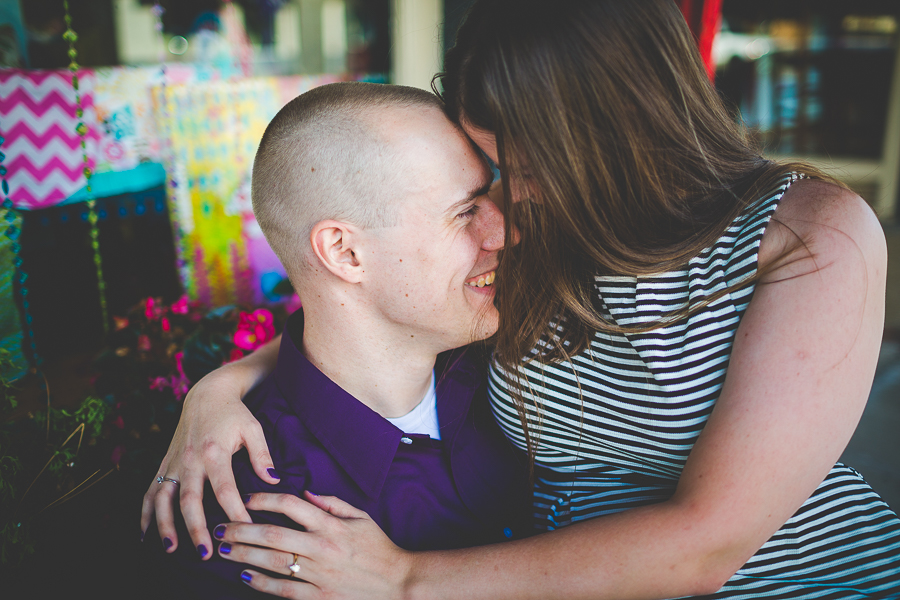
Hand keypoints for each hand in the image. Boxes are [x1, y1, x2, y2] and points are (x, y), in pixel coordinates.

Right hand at [140, 368, 278, 556]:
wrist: (206, 394)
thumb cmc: (234, 413)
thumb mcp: (253, 428)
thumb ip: (262, 455)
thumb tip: (273, 480)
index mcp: (214, 451)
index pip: (225, 489)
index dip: (235, 512)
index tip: (245, 530)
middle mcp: (190, 459)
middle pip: (190, 499)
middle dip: (196, 527)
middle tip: (206, 553)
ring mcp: (174, 463)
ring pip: (163, 498)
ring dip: (165, 525)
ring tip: (171, 549)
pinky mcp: (165, 464)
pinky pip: (150, 491)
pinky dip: (145, 513)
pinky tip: (146, 534)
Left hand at [215, 492, 411, 598]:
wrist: (398, 582)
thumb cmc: (379, 548)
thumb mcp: (361, 517)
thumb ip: (332, 503)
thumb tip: (305, 492)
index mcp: (331, 525)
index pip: (290, 505)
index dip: (264, 500)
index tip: (246, 499)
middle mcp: (321, 547)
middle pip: (272, 534)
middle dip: (241, 530)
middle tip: (220, 528)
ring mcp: (319, 574)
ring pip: (272, 562)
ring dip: (243, 555)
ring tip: (223, 550)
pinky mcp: (319, 596)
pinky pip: (283, 589)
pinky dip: (261, 582)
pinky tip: (245, 575)